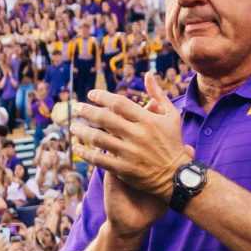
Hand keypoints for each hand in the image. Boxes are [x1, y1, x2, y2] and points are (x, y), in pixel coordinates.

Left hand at [74, 83, 191, 197]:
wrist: (176, 176)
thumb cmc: (173, 142)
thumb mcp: (171, 116)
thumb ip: (158, 94)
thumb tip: (148, 74)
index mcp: (148, 120)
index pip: (119, 103)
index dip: (102, 97)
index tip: (91, 94)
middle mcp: (138, 135)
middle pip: (105, 119)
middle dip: (87, 111)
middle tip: (77, 107)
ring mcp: (130, 153)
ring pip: (99, 139)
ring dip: (83, 131)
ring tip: (73, 126)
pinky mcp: (124, 169)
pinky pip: (99, 159)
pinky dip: (85, 153)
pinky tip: (77, 147)